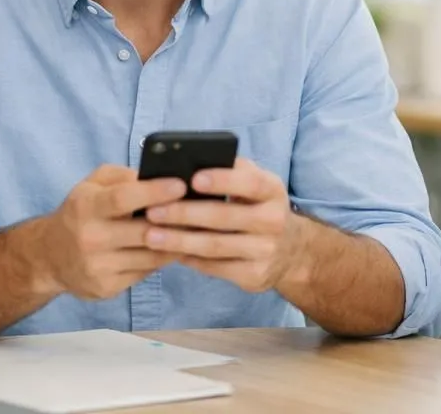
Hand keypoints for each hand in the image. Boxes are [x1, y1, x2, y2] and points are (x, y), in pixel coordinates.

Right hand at [39, 166, 184, 300]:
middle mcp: (90, 238)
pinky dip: (162, 259)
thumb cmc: (80, 213)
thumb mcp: (92, 185)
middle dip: (175, 221)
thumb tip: (155, 176)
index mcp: (86, 206)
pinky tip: (175, 248)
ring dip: (176, 242)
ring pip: (151, 255)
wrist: (49, 257)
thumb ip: (121, 176)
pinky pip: (146, 272)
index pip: (124, 198)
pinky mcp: (107, 288)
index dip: (154, 191)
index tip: (181, 184)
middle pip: (143, 231)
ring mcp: (98, 267)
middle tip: (202, 209)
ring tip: (197, 228)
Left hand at [143, 159, 300, 292]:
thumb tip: (187, 164)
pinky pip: (215, 267)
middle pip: (224, 217)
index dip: (222, 180)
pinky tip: (168, 252)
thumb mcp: (255, 184)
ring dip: (179, 240)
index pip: (249, 182)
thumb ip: (230, 171)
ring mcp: (265, 251)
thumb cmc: (258, 207)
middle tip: (153, 210)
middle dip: (184, 213)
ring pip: (215, 246)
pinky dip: (189, 259)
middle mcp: (273, 221)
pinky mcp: (253, 275)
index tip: (192, 179)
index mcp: (272, 190)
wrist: (290, 250)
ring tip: (150, 235)